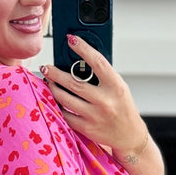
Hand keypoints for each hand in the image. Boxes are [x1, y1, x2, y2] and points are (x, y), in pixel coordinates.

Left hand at [41, 35, 147, 156]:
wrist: (129, 135)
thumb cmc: (122, 107)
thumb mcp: (118, 87)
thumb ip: (102, 75)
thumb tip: (79, 60)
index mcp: (116, 86)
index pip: (98, 62)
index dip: (83, 49)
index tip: (71, 39)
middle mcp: (105, 101)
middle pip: (74, 82)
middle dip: (56, 73)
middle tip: (46, 67)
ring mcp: (95, 115)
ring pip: (66, 99)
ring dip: (53, 88)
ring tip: (48, 81)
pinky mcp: (86, 128)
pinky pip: (65, 114)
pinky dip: (57, 105)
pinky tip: (54, 99)